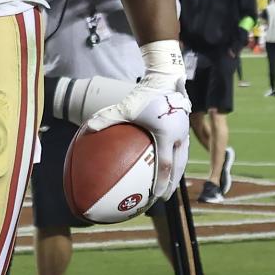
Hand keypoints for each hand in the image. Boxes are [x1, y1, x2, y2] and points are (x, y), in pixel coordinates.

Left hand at [86, 80, 191, 201]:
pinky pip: (182, 147)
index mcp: (166, 135)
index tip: (156, 197)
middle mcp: (179, 135)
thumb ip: (108, 117)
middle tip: (163, 198)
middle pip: (178, 166)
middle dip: (171, 184)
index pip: (166, 166)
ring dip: (177, 172)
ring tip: (169, 184)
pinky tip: (168, 161)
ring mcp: (184, 131)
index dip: (162, 184)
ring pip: (183, 157)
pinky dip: (176, 158)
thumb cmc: (145, 94)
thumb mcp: (126, 107)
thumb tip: (89, 127)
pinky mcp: (184, 125)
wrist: (166, 77)